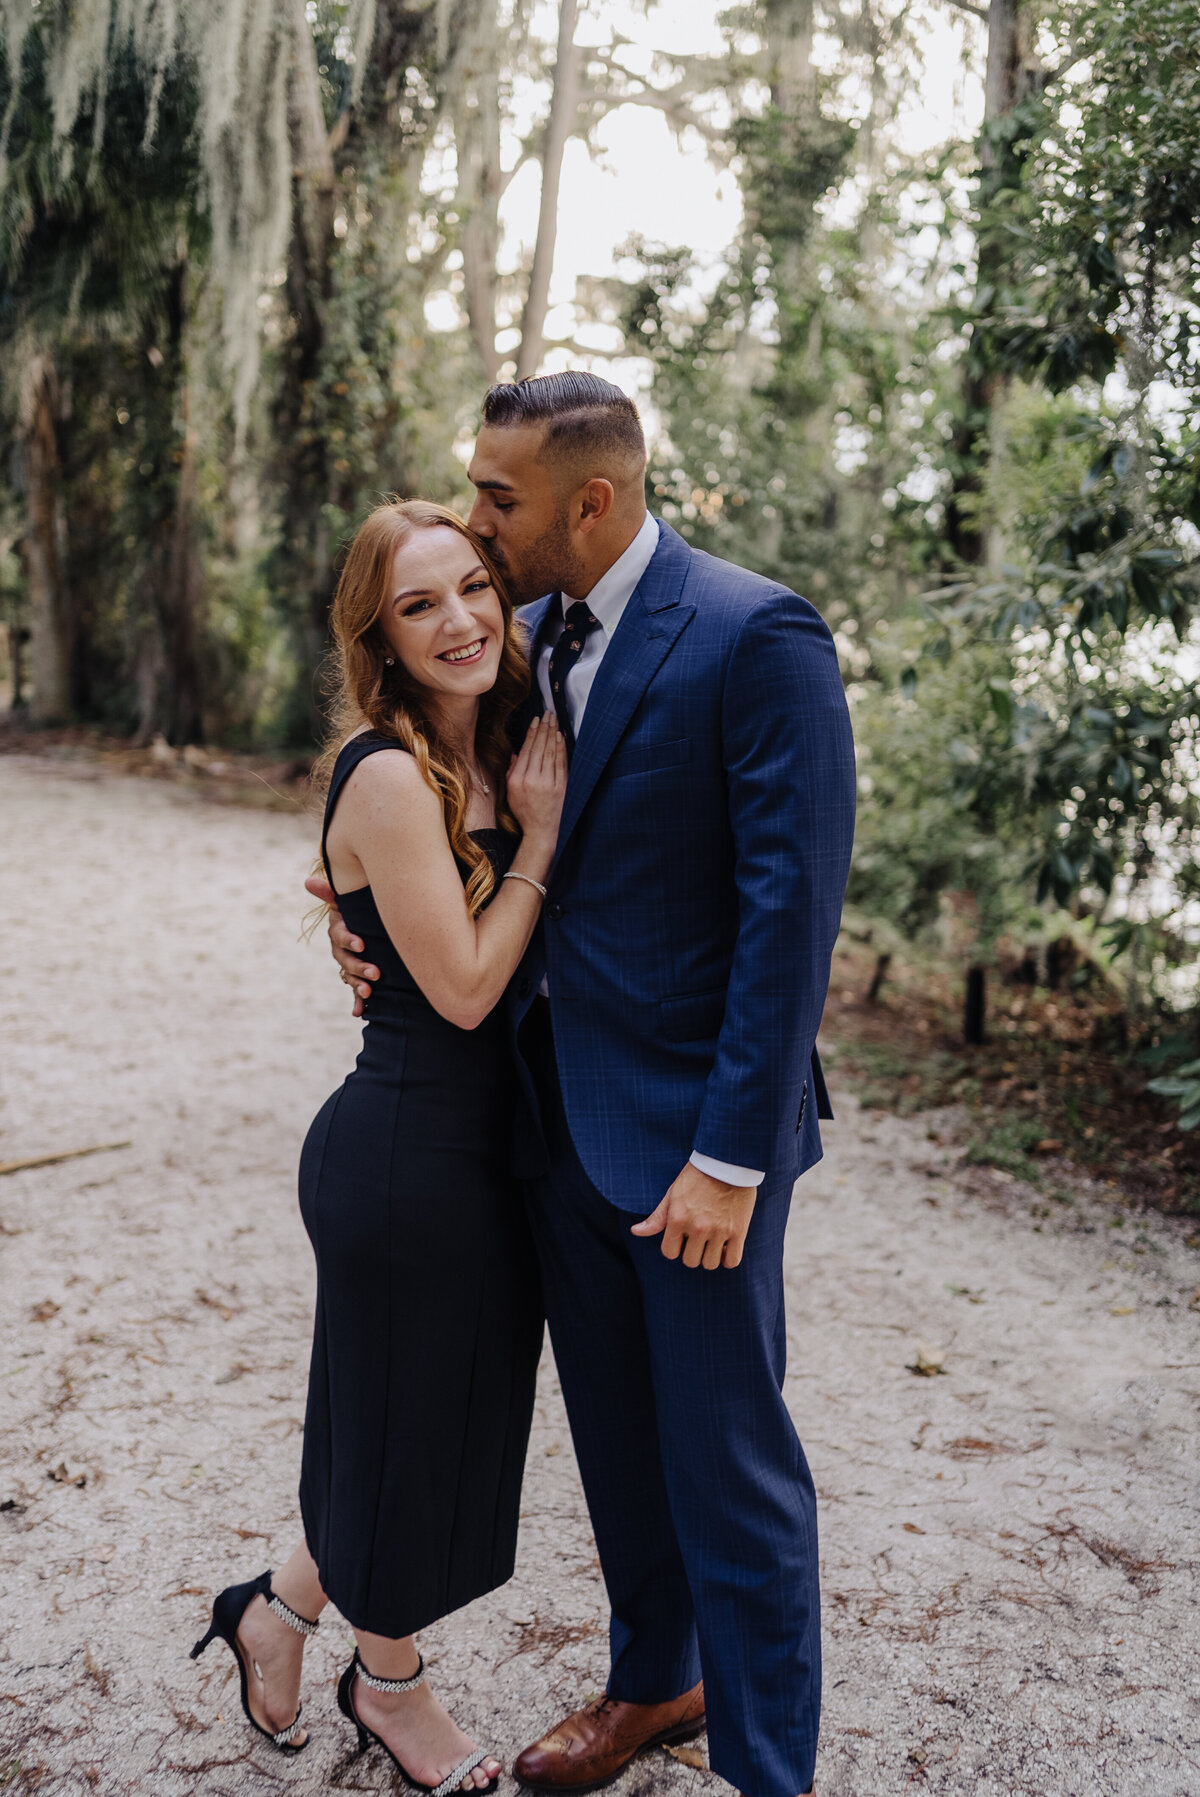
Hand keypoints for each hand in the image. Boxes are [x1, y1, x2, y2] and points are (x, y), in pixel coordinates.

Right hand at [304, 873, 378, 1017]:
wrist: (369, 928)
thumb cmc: (357, 911)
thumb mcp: (346, 901)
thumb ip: (330, 893)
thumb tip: (307, 881)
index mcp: (339, 932)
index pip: (341, 936)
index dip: (349, 940)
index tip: (361, 944)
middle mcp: (342, 951)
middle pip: (346, 961)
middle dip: (360, 967)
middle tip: (376, 972)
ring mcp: (349, 965)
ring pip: (350, 977)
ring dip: (358, 985)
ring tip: (368, 991)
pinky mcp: (358, 977)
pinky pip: (355, 992)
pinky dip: (357, 1003)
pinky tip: (359, 1012)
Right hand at [507, 713, 566, 843]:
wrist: (541, 831)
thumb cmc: (525, 812)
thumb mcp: (511, 793)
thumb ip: (512, 771)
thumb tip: (517, 752)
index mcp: (517, 780)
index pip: (526, 750)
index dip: (532, 733)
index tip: (536, 720)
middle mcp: (531, 780)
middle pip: (538, 748)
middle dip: (544, 728)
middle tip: (548, 713)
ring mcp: (547, 784)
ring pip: (549, 752)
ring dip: (552, 734)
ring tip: (554, 720)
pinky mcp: (560, 787)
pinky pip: (560, 763)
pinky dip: (560, 748)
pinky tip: (560, 737)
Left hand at [630, 1162, 756, 1269]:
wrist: (727, 1162)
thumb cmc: (697, 1176)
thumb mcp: (673, 1194)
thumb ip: (657, 1218)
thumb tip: (636, 1232)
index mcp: (678, 1218)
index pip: (669, 1253)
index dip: (674, 1247)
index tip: (681, 1238)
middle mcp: (697, 1227)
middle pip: (690, 1261)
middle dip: (691, 1252)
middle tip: (697, 1239)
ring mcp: (719, 1230)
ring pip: (709, 1264)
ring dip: (709, 1256)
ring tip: (711, 1242)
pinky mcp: (739, 1231)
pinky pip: (732, 1261)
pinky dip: (727, 1259)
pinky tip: (725, 1247)